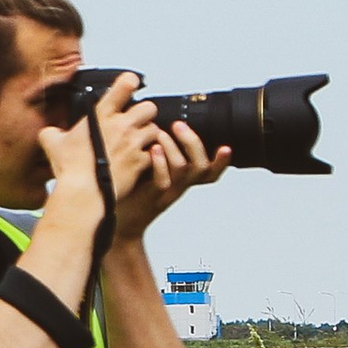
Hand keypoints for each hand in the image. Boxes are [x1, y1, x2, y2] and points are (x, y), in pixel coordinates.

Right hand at [36, 72, 187, 237]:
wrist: (83, 192)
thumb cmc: (70, 168)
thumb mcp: (51, 144)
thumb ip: (52, 132)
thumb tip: (49, 132)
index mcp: (101, 116)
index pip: (125, 86)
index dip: (129, 83)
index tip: (129, 85)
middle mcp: (122, 126)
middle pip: (149, 107)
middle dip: (144, 113)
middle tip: (136, 121)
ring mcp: (134, 143)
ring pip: (155, 130)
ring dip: (149, 135)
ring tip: (139, 143)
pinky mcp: (142, 161)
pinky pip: (154, 154)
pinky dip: (149, 157)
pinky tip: (139, 161)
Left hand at [110, 113, 229, 239]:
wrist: (120, 222)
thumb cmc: (134, 191)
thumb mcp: (152, 171)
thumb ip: (161, 152)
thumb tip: (161, 125)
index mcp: (184, 181)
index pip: (212, 172)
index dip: (222, 161)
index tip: (227, 146)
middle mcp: (180, 187)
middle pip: (202, 166)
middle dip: (193, 142)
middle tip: (179, 125)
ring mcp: (167, 193)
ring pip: (183, 169)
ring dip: (173, 147)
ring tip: (161, 133)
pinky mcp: (151, 196)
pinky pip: (163, 180)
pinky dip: (160, 162)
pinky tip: (153, 148)